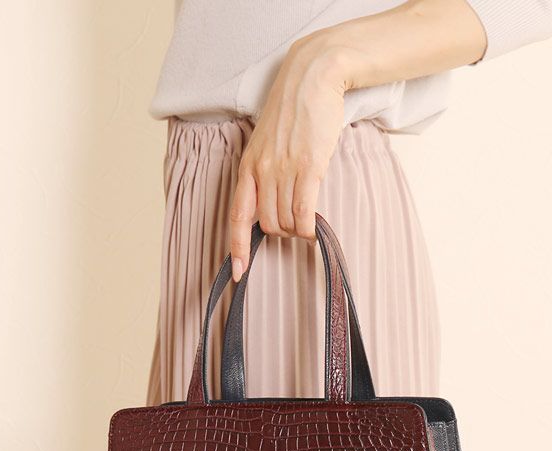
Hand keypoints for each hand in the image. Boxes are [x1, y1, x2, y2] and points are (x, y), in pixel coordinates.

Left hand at [227, 0, 488, 281]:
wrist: (311, 77)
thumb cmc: (292, 112)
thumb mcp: (266, 144)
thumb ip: (264, 174)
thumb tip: (270, 208)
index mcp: (247, 167)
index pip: (236, 216)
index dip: (235, 247)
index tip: (237, 271)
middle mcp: (261, 172)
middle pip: (267, 225)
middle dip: (282, 233)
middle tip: (295, 223)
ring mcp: (283, 170)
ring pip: (286, 222)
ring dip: (297, 229)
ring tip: (307, 216)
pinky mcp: (307, 167)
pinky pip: (304, 213)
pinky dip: (309, 228)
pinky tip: (315, 227)